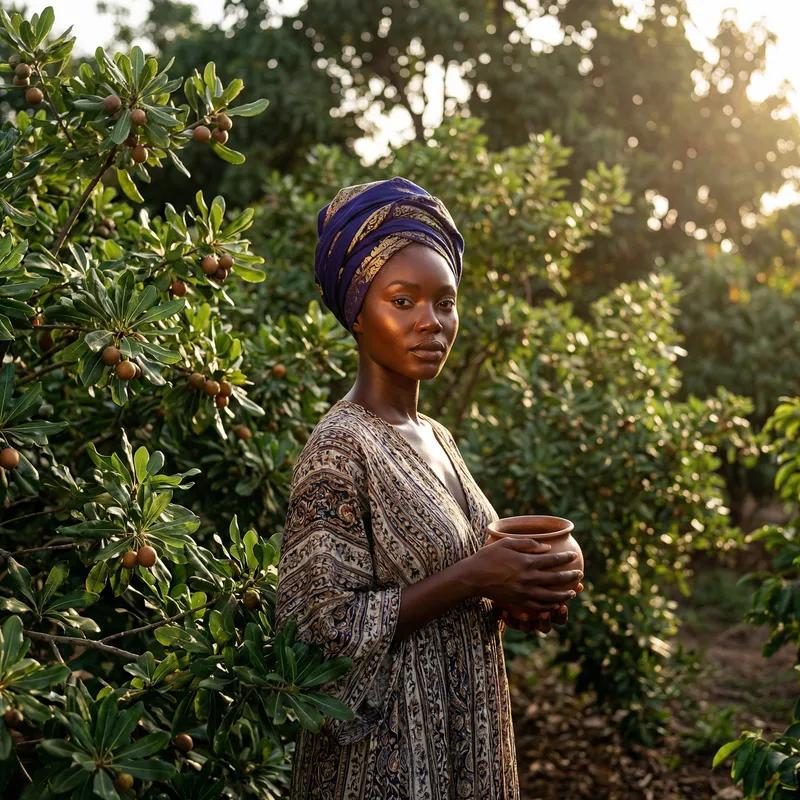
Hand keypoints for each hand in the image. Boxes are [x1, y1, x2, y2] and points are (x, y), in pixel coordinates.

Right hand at [466, 536, 582, 612]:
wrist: (474, 576)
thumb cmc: (489, 556)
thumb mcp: (507, 543)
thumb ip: (528, 544)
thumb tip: (548, 548)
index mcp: (526, 562)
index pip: (553, 560)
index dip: (566, 558)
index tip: (574, 556)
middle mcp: (528, 578)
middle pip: (556, 579)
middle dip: (570, 577)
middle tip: (580, 574)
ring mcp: (524, 592)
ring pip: (551, 596)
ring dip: (564, 594)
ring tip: (573, 592)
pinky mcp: (519, 602)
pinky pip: (539, 606)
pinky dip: (550, 605)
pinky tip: (556, 604)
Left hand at [498, 581, 583, 633]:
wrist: (505, 589)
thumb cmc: (528, 584)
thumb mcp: (546, 583)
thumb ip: (560, 583)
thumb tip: (582, 586)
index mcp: (547, 611)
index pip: (557, 618)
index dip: (561, 615)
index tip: (562, 606)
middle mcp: (536, 619)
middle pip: (545, 626)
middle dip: (546, 621)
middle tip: (544, 612)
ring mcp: (522, 620)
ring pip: (527, 628)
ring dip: (526, 623)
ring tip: (524, 614)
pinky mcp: (509, 618)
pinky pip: (510, 622)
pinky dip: (508, 619)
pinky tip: (503, 611)